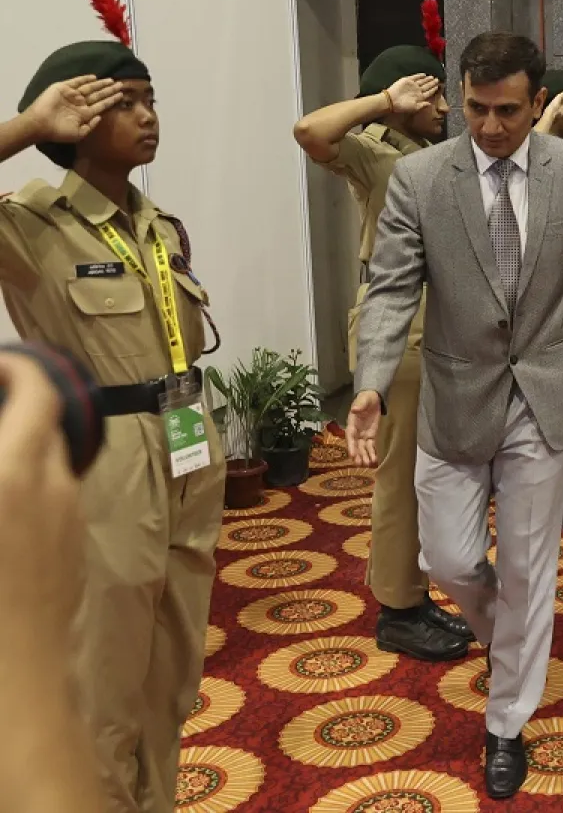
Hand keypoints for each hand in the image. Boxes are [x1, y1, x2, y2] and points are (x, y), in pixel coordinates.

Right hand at [0, 351, 83, 621]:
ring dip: (25, 446)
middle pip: (47, 422)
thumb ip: (5, 467)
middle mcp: (51, 486)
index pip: (36, 395)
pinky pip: (57, 495)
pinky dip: (32, 481)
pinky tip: (3, 499)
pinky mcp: (73, 545)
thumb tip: (6, 447)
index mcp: (13, 473)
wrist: (12, 676)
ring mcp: (68, 517)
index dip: (19, 370)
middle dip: (18, 405)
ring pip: (53, 461)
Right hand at [24, 75, 121, 143]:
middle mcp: (80, 103)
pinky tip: (95, 77)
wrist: (40, 124)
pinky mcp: (63, 88)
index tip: (122, 96)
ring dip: (101, 84)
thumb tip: (101, 117)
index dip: (112, 100)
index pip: (102, 105)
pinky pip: (76, 82)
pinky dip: (85, 79)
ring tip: (112, 81)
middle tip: (121, 85)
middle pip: (99, 95)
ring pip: (90, 88)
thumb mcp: (79, 134)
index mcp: (84, 114)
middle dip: (110, 90)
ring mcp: (72, 95)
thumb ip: (91, 126)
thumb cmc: (59, 132)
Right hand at [346, 391, 382, 466]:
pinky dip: (372, 453)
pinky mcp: (371, 435)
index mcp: (352, 423)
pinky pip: (371, 445)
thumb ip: (359, 405)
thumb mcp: (363, 399)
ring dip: (365, 456)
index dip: (351, 446)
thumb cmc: (366, 398)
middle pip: (356, 445)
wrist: (373, 398)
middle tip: (360, 464)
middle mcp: (356, 431)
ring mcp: (363, 434)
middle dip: (358, 454)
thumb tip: (354, 409)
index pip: (350, 436)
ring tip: (368, 465)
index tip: (352, 454)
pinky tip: (374, 460)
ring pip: (363, 447)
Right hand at [386, 75, 441, 113]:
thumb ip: (423, 105)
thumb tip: (430, 104)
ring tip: (433, 77)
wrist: (392, 100)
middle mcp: (417, 90)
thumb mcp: (415, 108)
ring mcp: (412, 85)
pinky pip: (415, 77)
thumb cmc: (403, 106)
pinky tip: (424, 75)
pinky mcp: (407, 80)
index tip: (438, 86)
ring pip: (422, 81)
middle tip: (437, 79)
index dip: (433, 89)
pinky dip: (420, 75)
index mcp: (420, 97)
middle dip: (432, 83)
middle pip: (427, 86)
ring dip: (428, 79)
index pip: (429, 92)